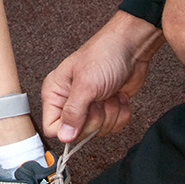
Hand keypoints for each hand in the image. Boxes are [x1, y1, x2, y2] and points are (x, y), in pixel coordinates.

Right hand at [42, 11, 163, 141]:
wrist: (132, 47)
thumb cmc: (104, 54)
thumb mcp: (86, 84)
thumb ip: (73, 113)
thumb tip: (64, 137)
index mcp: (55, 92)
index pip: (52, 127)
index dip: (69, 128)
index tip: (83, 115)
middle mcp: (70, 101)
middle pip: (78, 133)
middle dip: (96, 117)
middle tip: (98, 98)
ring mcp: (90, 106)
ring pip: (99, 131)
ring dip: (111, 113)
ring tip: (108, 92)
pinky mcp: (107, 108)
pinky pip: (114, 126)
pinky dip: (121, 112)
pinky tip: (118, 95)